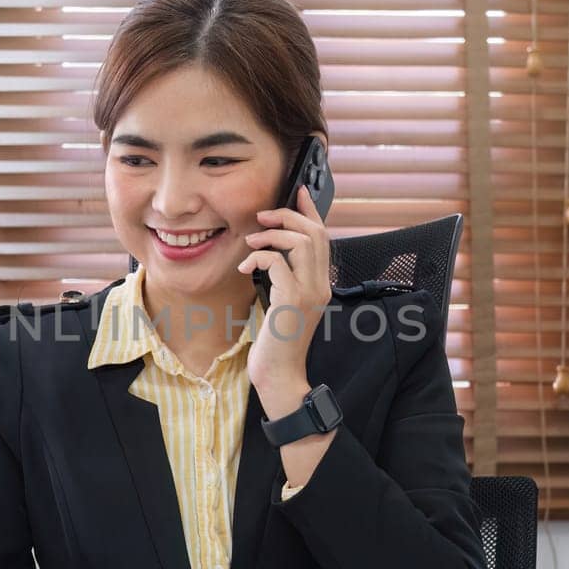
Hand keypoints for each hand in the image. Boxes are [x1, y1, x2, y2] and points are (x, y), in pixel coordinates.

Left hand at [241, 185, 331, 406]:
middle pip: (315, 233)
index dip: (311, 212)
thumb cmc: (278, 344)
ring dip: (273, 235)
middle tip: (263, 217)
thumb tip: (272, 255)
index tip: (299, 192)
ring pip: (301, 242)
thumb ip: (286, 281)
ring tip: (252, 243)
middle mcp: (321, 286)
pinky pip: (278, 261)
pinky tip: (245, 266)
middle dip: (288, 217)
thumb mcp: (284, 306)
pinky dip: (259, 257)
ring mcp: (309, 293)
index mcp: (321, 285)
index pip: (323, 239)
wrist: (280, 375)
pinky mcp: (292, 299)